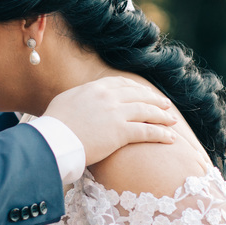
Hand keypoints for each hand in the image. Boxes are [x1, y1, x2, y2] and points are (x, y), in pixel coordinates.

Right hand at [43, 77, 176, 166]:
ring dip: (162, 116)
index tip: (144, 94)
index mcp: (95, 88)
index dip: (137, 89)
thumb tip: (82, 101)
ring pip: (146, 111)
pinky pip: (147, 131)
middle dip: (154, 100)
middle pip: (138, 95)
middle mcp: (108, 96)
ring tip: (172, 121)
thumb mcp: (64, 102)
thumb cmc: (53, 125)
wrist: (53, 140)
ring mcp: (116, 113)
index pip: (121, 84)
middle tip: (166, 105)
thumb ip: (79, 98)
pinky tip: (171, 138)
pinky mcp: (121, 132)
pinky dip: (161, 134)